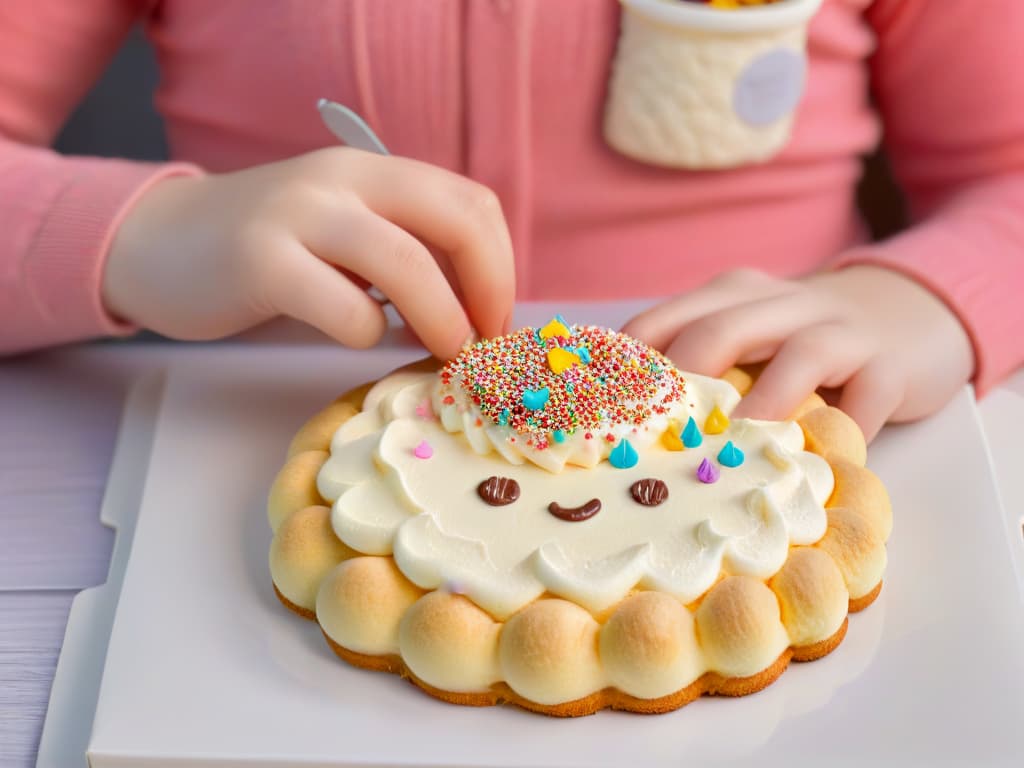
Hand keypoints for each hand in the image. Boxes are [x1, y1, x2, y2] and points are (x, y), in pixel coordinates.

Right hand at [102, 148, 514, 358]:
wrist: (159, 244)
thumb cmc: (267, 252)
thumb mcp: (343, 231)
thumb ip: (404, 251)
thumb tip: (473, 311)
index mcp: (374, 170)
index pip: (472, 202)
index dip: (501, 265)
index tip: (496, 318)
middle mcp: (344, 178)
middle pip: (456, 220)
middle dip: (491, 288)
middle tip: (485, 342)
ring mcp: (301, 214)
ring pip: (408, 263)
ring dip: (444, 319)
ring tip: (446, 353)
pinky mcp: (261, 261)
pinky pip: (347, 309)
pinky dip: (368, 335)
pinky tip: (355, 335)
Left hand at [622, 266, 974, 439]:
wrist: (906, 314)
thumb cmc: (799, 344)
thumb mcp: (742, 339)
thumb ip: (696, 372)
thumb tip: (621, 440)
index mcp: (727, 296)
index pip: (660, 325)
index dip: (625, 373)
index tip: (596, 423)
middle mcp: (779, 302)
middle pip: (720, 330)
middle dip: (684, 383)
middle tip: (656, 441)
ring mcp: (840, 328)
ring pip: (802, 354)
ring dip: (765, 402)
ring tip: (734, 450)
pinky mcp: (890, 364)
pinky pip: (867, 396)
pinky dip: (844, 429)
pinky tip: (816, 464)